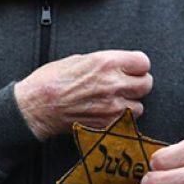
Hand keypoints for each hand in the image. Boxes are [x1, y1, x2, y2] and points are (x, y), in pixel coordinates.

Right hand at [14, 50, 151, 139]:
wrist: (36, 106)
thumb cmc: (51, 81)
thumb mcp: (79, 59)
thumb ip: (104, 62)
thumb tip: (119, 66)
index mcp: (106, 62)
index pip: (143, 62)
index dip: (137, 66)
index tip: (132, 68)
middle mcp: (113, 83)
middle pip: (146, 84)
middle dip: (136, 84)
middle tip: (124, 85)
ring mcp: (112, 106)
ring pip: (139, 106)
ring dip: (130, 104)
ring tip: (112, 100)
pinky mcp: (107, 124)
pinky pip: (126, 122)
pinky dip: (120, 119)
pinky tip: (105, 112)